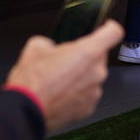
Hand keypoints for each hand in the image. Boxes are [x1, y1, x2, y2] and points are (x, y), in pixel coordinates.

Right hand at [5, 21, 124, 132]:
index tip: (106, 28)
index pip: (114, 33)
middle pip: (99, 57)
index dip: (109, 28)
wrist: (25, 112)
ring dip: (80, 77)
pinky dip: (76, 94)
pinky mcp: (89, 107)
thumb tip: (48, 46)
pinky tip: (59, 95)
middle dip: (84, 57)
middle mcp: (97, 72)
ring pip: (92, 77)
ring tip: (57, 82)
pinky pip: (86, 95)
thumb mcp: (35, 49)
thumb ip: (48, 42)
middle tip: (64, 62)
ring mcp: (95, 91)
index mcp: (88, 53)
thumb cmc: (31, 83)